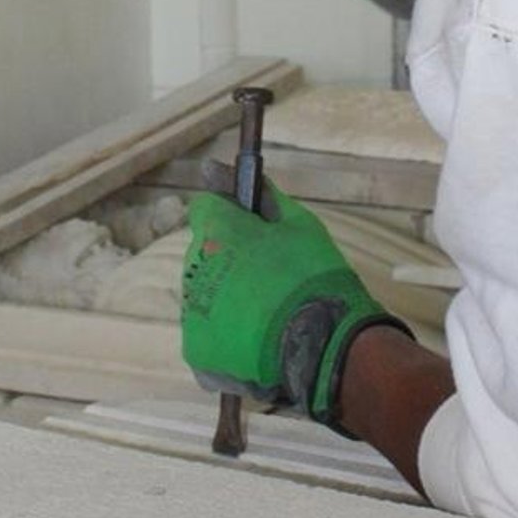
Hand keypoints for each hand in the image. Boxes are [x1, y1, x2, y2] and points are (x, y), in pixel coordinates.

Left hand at [180, 188, 410, 433]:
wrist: (325, 345)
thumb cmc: (316, 277)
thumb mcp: (300, 225)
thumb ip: (259, 195)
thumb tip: (216, 167)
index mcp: (218, 232)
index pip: (205, 207)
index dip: (230, 216)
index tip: (252, 231)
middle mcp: (195, 268)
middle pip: (204, 253)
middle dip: (228, 259)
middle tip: (268, 278)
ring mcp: (192, 313)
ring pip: (203, 293)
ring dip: (225, 298)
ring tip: (265, 315)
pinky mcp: (196, 350)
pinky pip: (205, 333)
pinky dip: (225, 335)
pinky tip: (256, 339)